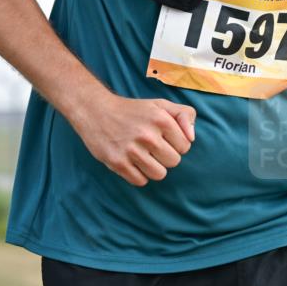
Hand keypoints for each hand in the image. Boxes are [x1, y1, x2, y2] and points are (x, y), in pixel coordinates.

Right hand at [71, 94, 195, 186]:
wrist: (95, 111)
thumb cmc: (132, 110)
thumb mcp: (160, 104)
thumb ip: (184, 114)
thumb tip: (191, 138)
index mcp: (161, 119)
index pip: (185, 147)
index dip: (175, 144)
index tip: (163, 138)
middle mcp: (147, 135)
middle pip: (173, 162)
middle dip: (165, 157)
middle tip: (151, 148)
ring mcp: (131, 150)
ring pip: (159, 174)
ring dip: (153, 168)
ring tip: (143, 157)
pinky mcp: (117, 162)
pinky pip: (140, 181)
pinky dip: (138, 175)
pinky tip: (132, 163)